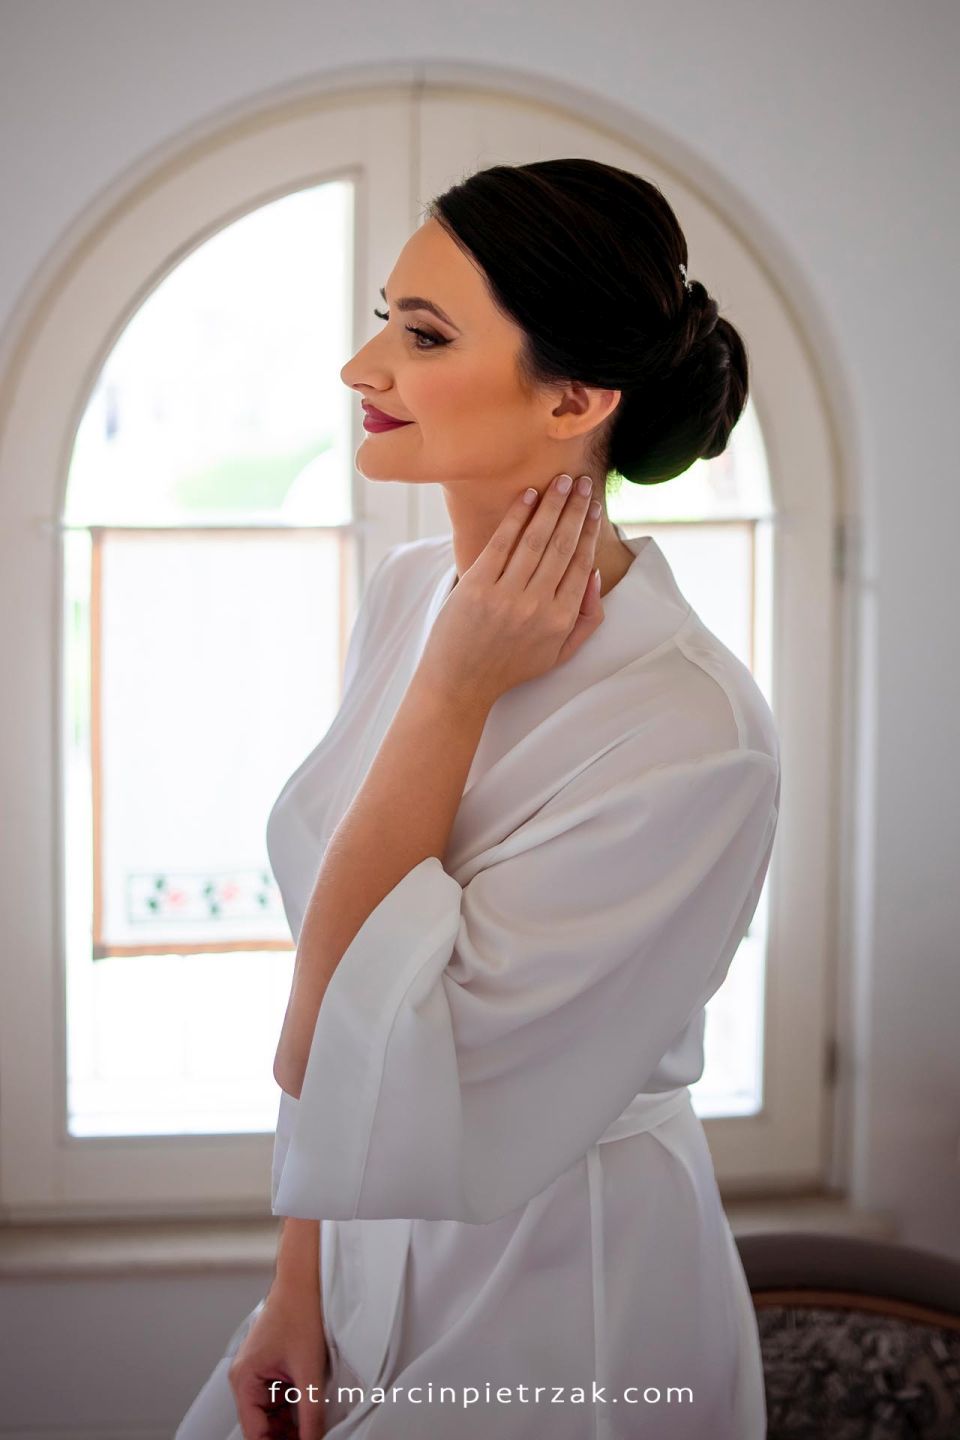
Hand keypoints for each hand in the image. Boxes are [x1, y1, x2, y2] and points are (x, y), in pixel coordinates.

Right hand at [228, 1283, 327, 1439]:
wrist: (305, 1279)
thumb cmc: (299, 1310)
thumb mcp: (309, 1370)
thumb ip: (311, 1412)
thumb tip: (312, 1439)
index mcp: (244, 1380)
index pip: (254, 1434)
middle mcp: (246, 1377)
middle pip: (262, 1426)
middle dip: (284, 1437)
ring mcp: (259, 1371)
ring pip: (272, 1413)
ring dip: (290, 1425)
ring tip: (311, 1431)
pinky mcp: (272, 1365)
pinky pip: (279, 1397)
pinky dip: (293, 1408)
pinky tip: (310, 1414)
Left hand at [416, 472, 603, 709]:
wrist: (460, 682)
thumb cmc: (510, 666)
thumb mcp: (560, 654)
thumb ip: (587, 619)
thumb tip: (594, 574)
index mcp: (560, 620)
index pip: (581, 565)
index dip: (589, 532)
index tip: (594, 507)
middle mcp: (537, 605)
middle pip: (562, 546)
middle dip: (575, 509)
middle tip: (582, 482)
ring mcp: (506, 594)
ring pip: (537, 539)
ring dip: (552, 504)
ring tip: (561, 480)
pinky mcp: (477, 585)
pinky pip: (502, 542)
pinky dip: (517, 516)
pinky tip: (529, 495)